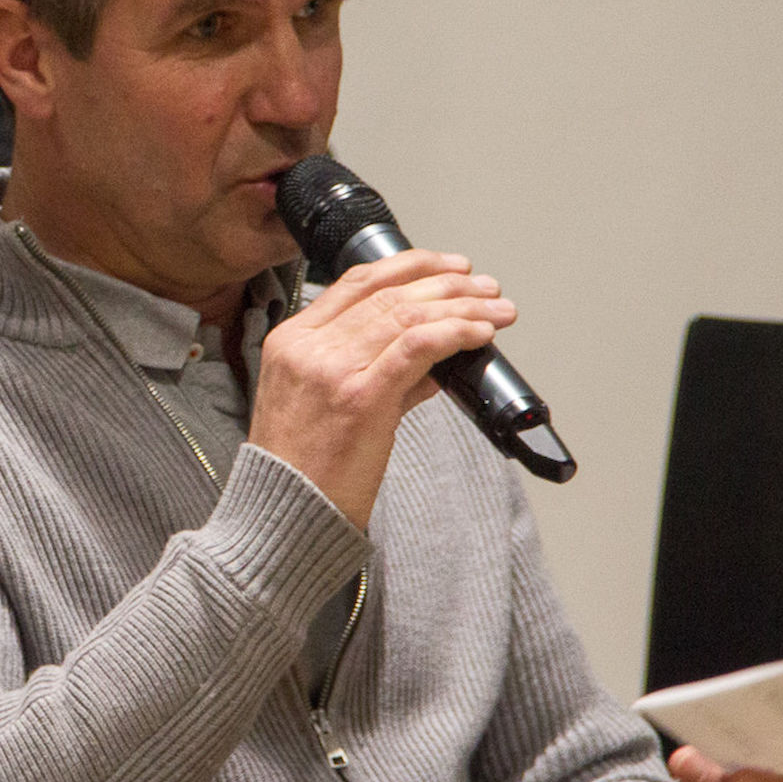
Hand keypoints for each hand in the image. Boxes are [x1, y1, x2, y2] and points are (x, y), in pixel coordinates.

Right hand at [245, 249, 514, 525]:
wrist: (286, 516)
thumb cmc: (303, 468)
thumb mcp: (324, 404)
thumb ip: (375, 372)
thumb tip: (430, 359)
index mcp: (292, 340)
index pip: (356, 282)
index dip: (408, 266)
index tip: (445, 266)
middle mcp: (309, 347)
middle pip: (389, 294)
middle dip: (447, 285)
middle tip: (484, 287)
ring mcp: (332, 369)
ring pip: (408, 315)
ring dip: (463, 307)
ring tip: (496, 309)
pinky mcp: (361, 397)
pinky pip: (418, 346)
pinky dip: (455, 332)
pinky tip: (480, 333)